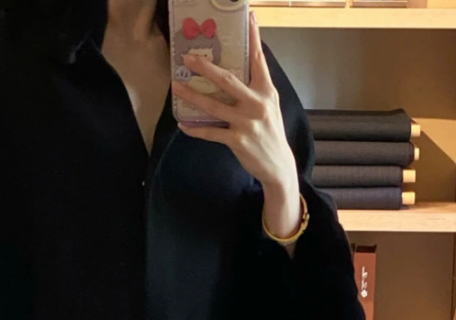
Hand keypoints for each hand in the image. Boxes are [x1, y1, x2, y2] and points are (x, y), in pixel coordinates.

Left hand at [172, 12, 301, 235]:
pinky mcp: (237, 140)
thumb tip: (240, 68)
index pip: (258, 59)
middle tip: (188, 58)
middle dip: (206, 68)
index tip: (249, 17)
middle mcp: (256, 104)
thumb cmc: (271, 132)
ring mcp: (246, 123)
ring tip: (177, 88)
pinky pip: (211, 133)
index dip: (253, 37)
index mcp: (266, 91)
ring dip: (193, 96)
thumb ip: (257, 87)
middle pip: (227, 80)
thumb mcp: (270, 106)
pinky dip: (196, 130)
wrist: (278, 165)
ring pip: (214, 106)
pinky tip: (183, 125)